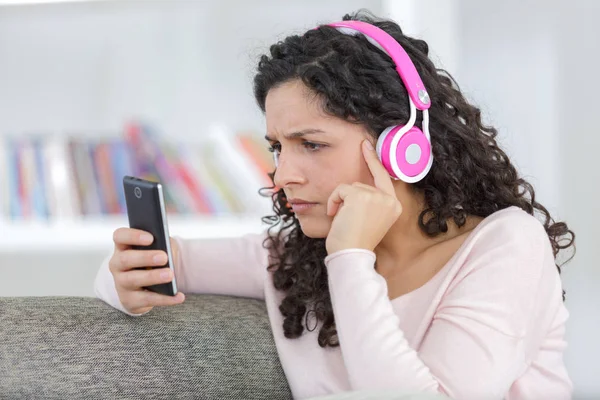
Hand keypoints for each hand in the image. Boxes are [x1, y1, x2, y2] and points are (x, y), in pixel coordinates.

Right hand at [109, 227, 184, 314]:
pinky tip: (179, 296)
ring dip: (153, 277)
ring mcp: (121, 283)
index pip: (120, 236)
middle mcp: (117, 265)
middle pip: (125, 259)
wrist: (148, 286)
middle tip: (164, 257)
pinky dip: (165, 299)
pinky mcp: (129, 300)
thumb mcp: (156, 249)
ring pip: (133, 280)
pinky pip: (147, 300)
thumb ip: (160, 245)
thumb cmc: (153, 261)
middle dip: (145, 257)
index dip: (133, 236)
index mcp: (123, 247)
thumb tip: (168, 250)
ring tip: (170, 275)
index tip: (151, 238)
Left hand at [325, 139, 402, 254]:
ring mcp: (377, 196)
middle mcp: (389, 200)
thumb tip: (354, 187)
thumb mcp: (368, 219)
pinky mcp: (361, 195)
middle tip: (346, 219)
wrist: (350, 254)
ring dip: (340, 202)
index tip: (365, 144)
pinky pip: (341, 189)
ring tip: (343, 220)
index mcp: (394, 206)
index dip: (373, 161)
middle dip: (348, 198)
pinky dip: (334, 201)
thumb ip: (368, 202)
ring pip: (350, 187)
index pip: (384, 178)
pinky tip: (336, 216)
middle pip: (361, 184)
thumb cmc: (354, 242)